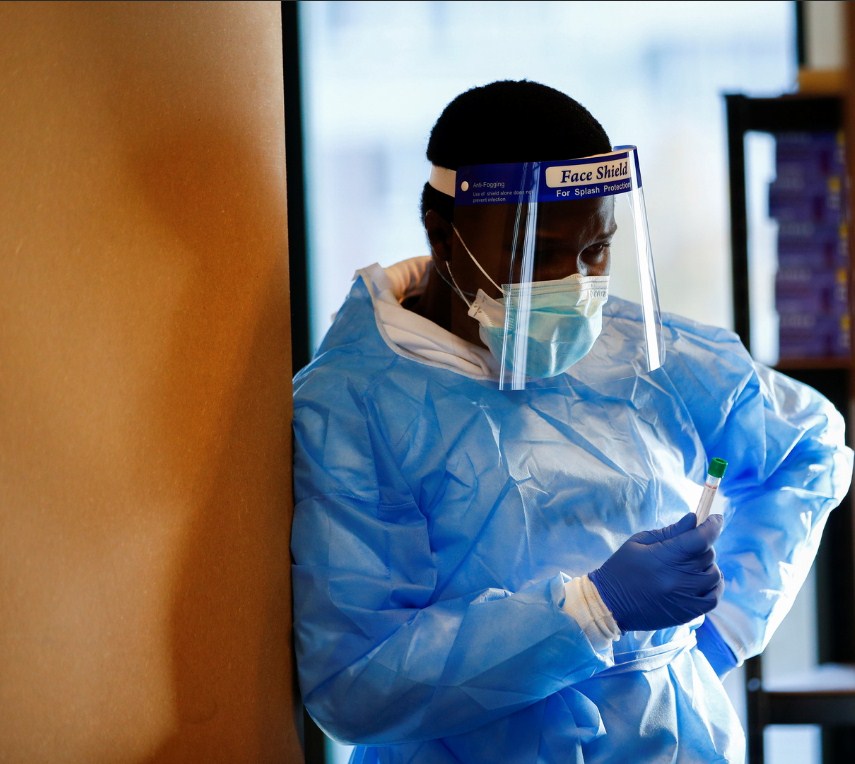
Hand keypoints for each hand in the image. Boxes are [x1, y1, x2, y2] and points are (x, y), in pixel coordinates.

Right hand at [588, 512, 723, 631]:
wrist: (610, 603)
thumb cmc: (622, 567)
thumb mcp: (640, 542)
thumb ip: (670, 531)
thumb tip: (693, 519)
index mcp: (665, 557)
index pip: (700, 538)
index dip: (712, 525)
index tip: (716, 518)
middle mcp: (679, 578)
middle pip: (707, 555)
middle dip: (703, 545)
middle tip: (690, 545)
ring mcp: (685, 597)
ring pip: (714, 575)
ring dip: (708, 566)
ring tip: (694, 564)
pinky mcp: (687, 613)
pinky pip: (713, 598)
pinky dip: (713, 587)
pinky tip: (703, 581)